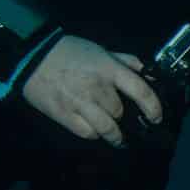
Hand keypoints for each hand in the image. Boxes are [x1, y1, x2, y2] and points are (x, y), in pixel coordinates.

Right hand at [20, 36, 164, 146]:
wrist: (32, 56)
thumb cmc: (70, 52)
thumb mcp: (101, 50)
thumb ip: (125, 61)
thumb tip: (147, 73)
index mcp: (109, 69)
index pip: (140, 91)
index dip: (153, 107)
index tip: (156, 118)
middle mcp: (97, 88)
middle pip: (120, 112)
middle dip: (124, 117)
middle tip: (125, 120)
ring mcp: (80, 103)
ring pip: (107, 128)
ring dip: (114, 135)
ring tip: (118, 138)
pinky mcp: (64, 115)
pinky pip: (87, 133)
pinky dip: (94, 134)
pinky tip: (95, 131)